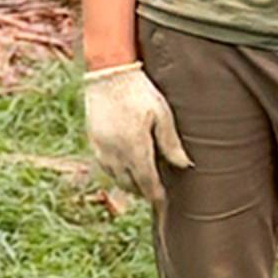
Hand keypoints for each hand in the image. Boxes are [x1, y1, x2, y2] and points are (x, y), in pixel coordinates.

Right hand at [83, 62, 191, 205]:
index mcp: (135, 149)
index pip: (147, 183)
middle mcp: (115, 153)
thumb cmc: (139, 91)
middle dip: (143, 191)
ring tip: (141, 182)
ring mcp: (101, 148)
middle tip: (155, 193)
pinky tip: (124, 166)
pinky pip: (105, 165)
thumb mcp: (161, 114)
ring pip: (116, 177)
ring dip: (129, 183)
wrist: (108, 73)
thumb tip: (184, 165)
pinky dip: (116, 171)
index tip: (164, 204)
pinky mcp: (93, 140)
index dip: (156, 196)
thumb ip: (171, 142)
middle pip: (130, 184)